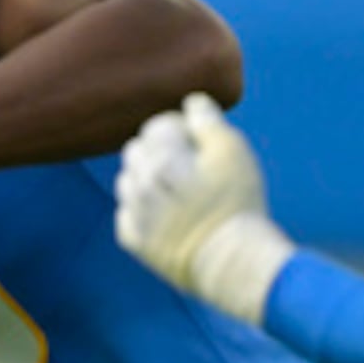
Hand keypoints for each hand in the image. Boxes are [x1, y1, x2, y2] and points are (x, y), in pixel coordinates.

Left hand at [113, 92, 294, 324]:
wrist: (230, 262)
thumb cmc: (236, 203)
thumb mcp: (232, 152)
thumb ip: (208, 121)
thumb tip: (193, 101)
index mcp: (161, 157)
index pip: (156, 127)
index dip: (179, 129)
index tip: (198, 142)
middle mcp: (139, 183)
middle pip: (137, 151)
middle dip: (159, 152)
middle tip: (189, 166)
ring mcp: (133, 213)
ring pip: (128, 181)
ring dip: (147, 180)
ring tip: (178, 191)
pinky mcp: (133, 241)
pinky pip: (127, 214)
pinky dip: (142, 210)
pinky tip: (167, 215)